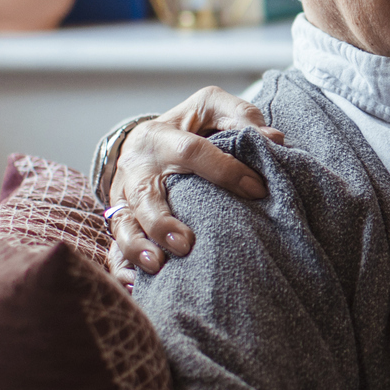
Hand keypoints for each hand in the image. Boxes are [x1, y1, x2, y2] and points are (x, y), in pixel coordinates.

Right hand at [106, 88, 283, 287]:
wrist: (147, 140)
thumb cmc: (190, 126)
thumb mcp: (213, 109)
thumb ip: (242, 118)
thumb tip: (274, 139)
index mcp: (161, 135)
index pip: (191, 151)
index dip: (224, 171)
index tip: (257, 190)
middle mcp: (137, 166)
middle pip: (145, 194)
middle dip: (163, 220)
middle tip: (186, 243)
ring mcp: (123, 194)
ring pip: (124, 221)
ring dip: (138, 245)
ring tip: (157, 265)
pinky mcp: (120, 216)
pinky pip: (115, 243)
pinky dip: (124, 263)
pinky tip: (136, 281)